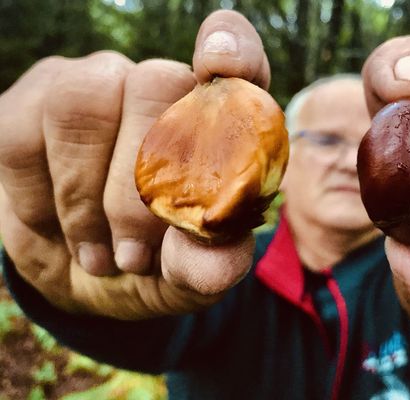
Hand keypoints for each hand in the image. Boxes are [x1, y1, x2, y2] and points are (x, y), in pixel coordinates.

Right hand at [0, 10, 268, 319]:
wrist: (83, 272)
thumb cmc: (154, 261)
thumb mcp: (186, 274)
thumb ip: (207, 265)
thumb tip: (217, 263)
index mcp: (218, 120)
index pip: (236, 55)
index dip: (231, 48)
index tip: (218, 67)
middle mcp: (159, 88)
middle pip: (156, 83)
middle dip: (141, 184)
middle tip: (135, 255)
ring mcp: (95, 87)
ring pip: (83, 103)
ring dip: (85, 197)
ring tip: (100, 256)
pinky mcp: (33, 103)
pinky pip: (22, 138)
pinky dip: (40, 203)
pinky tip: (62, 232)